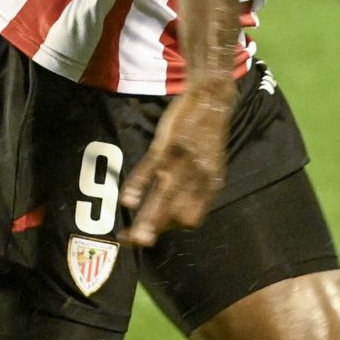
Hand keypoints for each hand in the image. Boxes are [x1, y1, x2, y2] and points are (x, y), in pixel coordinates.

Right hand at [119, 88, 231, 245]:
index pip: (191, 217)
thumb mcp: (211, 164)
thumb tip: (182, 209)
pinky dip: (138, 185)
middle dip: (156, 230)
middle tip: (136, 242)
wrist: (212, 96)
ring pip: (162, 196)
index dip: (174, 228)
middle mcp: (198, 176)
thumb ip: (198, 186)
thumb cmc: (208, 133)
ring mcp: (182, 161)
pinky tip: (127, 201)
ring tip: (133, 238)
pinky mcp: (167, 145)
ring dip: (147, 219)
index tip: (157, 232)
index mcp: (211, 183)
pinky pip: (149, 169)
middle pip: (176, 214)